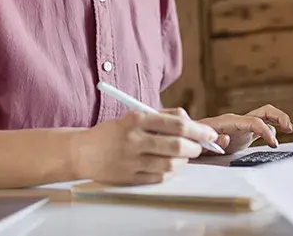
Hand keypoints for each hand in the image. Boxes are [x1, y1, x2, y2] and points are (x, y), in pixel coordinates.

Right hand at [70, 109, 218, 184]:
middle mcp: (134, 140)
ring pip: (171, 164)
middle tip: (199, 147)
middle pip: (177, 146)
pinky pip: (159, 178)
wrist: (83, 152)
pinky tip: (168, 166)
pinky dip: (170, 173)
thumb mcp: (135, 116)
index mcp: (137, 120)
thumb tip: (192, 123)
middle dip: (195, 147)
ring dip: (183, 161)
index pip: (176, 124)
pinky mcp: (129, 178)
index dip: (198, 130)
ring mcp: (131, 160)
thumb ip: (163, 117)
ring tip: (182, 156)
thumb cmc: (115, 132)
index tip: (209, 133)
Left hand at [198, 105, 292, 153]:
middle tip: (288, 128)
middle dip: (278, 117)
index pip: (254, 121)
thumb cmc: (191, 140)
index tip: (274, 144)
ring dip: (278, 120)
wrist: (186, 139)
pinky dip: (272, 129)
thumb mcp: (199, 141)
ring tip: (289, 128)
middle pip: (264, 111)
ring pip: (265, 117)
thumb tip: (225, 139)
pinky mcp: (243, 135)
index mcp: (230, 121)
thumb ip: (210, 140)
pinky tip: (277, 138)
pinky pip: (262, 127)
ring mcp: (242, 127)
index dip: (266, 131)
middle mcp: (238, 121)